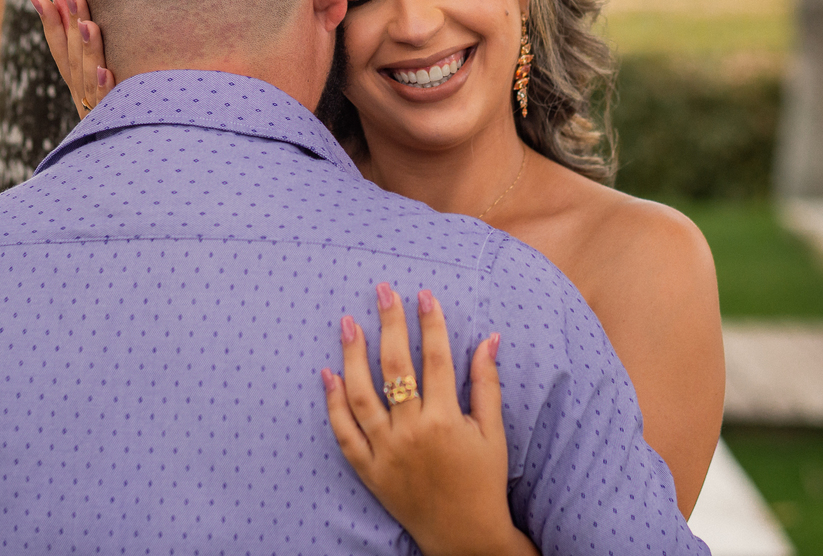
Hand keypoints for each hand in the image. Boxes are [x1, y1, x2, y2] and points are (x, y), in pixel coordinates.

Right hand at [32, 0, 114, 118]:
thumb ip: (93, 60)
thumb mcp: (104, 91)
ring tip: (89, 23)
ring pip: (90, 78)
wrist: (127, 165)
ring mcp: (99, 112)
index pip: (61, 52)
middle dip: (70, 24)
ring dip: (89, 50)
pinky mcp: (118, 126)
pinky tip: (106, 72)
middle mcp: (84, 98)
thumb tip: (87, 18)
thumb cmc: (124, 121)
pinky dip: (105, 90)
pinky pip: (111, 107)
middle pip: (73, 58)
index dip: (51, 25)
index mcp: (79, 88)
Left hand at [321, 284, 537, 555]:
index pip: (437, 359)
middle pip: (396, 367)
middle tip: (382, 291)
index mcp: (446, 420)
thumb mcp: (494, 432)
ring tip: (349, 322)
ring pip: (362, 394)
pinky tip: (328, 374)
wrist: (464, 535)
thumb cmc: (483, 480)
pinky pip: (344, 433)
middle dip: (390, 324)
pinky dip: (333, 403)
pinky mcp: (369, 469)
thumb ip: (487, 384)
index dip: (431, 323)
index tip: (423, 294)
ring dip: (353, 355)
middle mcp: (413, 432)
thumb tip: (490, 339)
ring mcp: (386, 451)